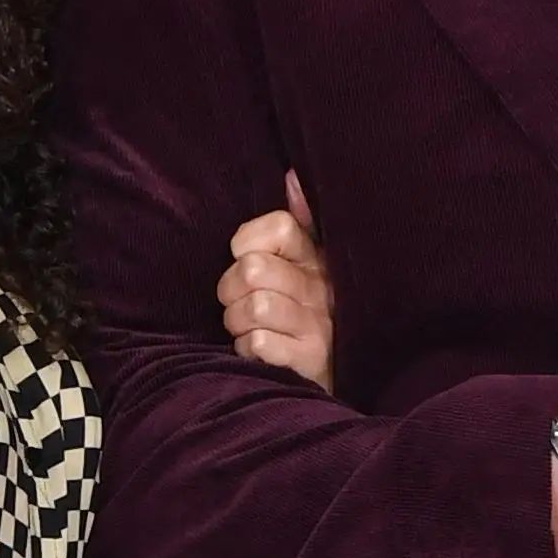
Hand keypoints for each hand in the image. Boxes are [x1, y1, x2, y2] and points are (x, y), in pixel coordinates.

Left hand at [219, 171, 333, 393]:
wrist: (327, 381)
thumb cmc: (301, 317)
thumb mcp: (302, 267)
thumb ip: (295, 222)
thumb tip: (291, 175)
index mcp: (318, 257)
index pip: (280, 227)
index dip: (248, 242)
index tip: (244, 258)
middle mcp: (324, 287)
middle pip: (254, 269)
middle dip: (230, 290)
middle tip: (236, 303)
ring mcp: (320, 325)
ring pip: (254, 306)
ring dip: (237, 323)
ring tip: (246, 328)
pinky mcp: (312, 360)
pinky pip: (260, 343)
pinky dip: (248, 349)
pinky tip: (258, 352)